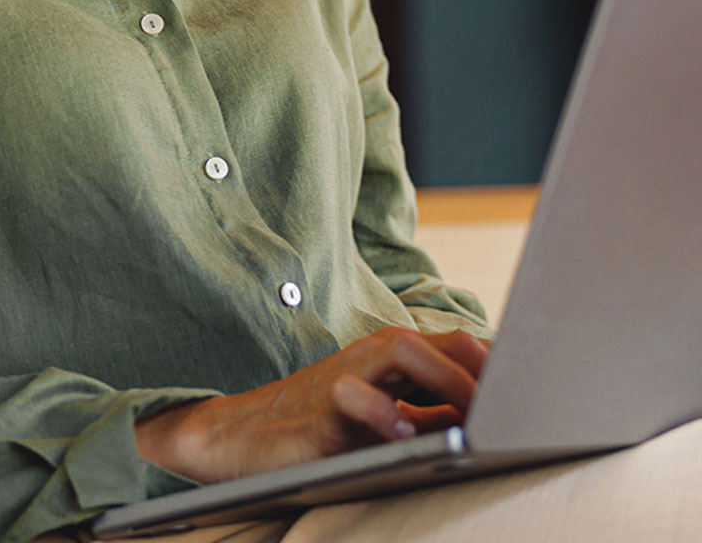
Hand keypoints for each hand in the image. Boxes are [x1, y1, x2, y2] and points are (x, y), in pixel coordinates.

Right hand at [135, 328, 488, 484]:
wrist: (238, 439)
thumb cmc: (317, 431)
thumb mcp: (384, 420)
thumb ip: (432, 414)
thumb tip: (495, 420)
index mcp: (391, 361)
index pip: (455, 346)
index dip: (499, 365)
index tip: (542, 389)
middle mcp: (370, 359)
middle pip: (438, 341)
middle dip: (483, 368)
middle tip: (523, 404)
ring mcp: (343, 378)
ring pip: (401, 352)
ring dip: (446, 380)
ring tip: (480, 412)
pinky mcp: (317, 412)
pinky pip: (353, 398)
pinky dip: (382, 412)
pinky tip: (406, 433)